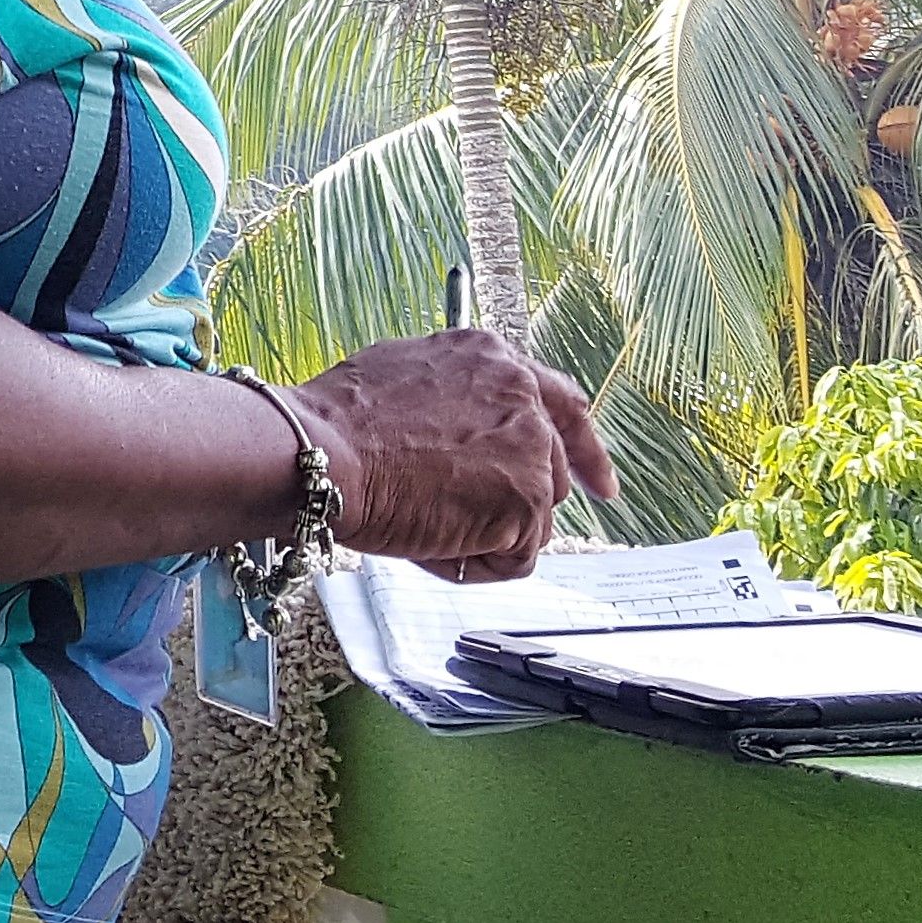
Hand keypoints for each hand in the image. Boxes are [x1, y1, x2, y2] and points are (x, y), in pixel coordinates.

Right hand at [291, 329, 613, 583]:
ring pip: (531, 520)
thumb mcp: (405, 379)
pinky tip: (430, 540)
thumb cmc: (338, 424)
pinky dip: (473, 563)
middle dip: (522, 507)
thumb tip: (463, 433)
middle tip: (475, 528)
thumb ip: (456, 399)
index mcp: (491, 359)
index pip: (562, 403)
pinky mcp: (526, 500)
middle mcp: (521, 394)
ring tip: (422, 518)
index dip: (583, 450)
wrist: (320, 452)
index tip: (600, 483)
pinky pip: (513, 558)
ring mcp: (530, 448)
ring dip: (483, 533)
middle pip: (551, 473)